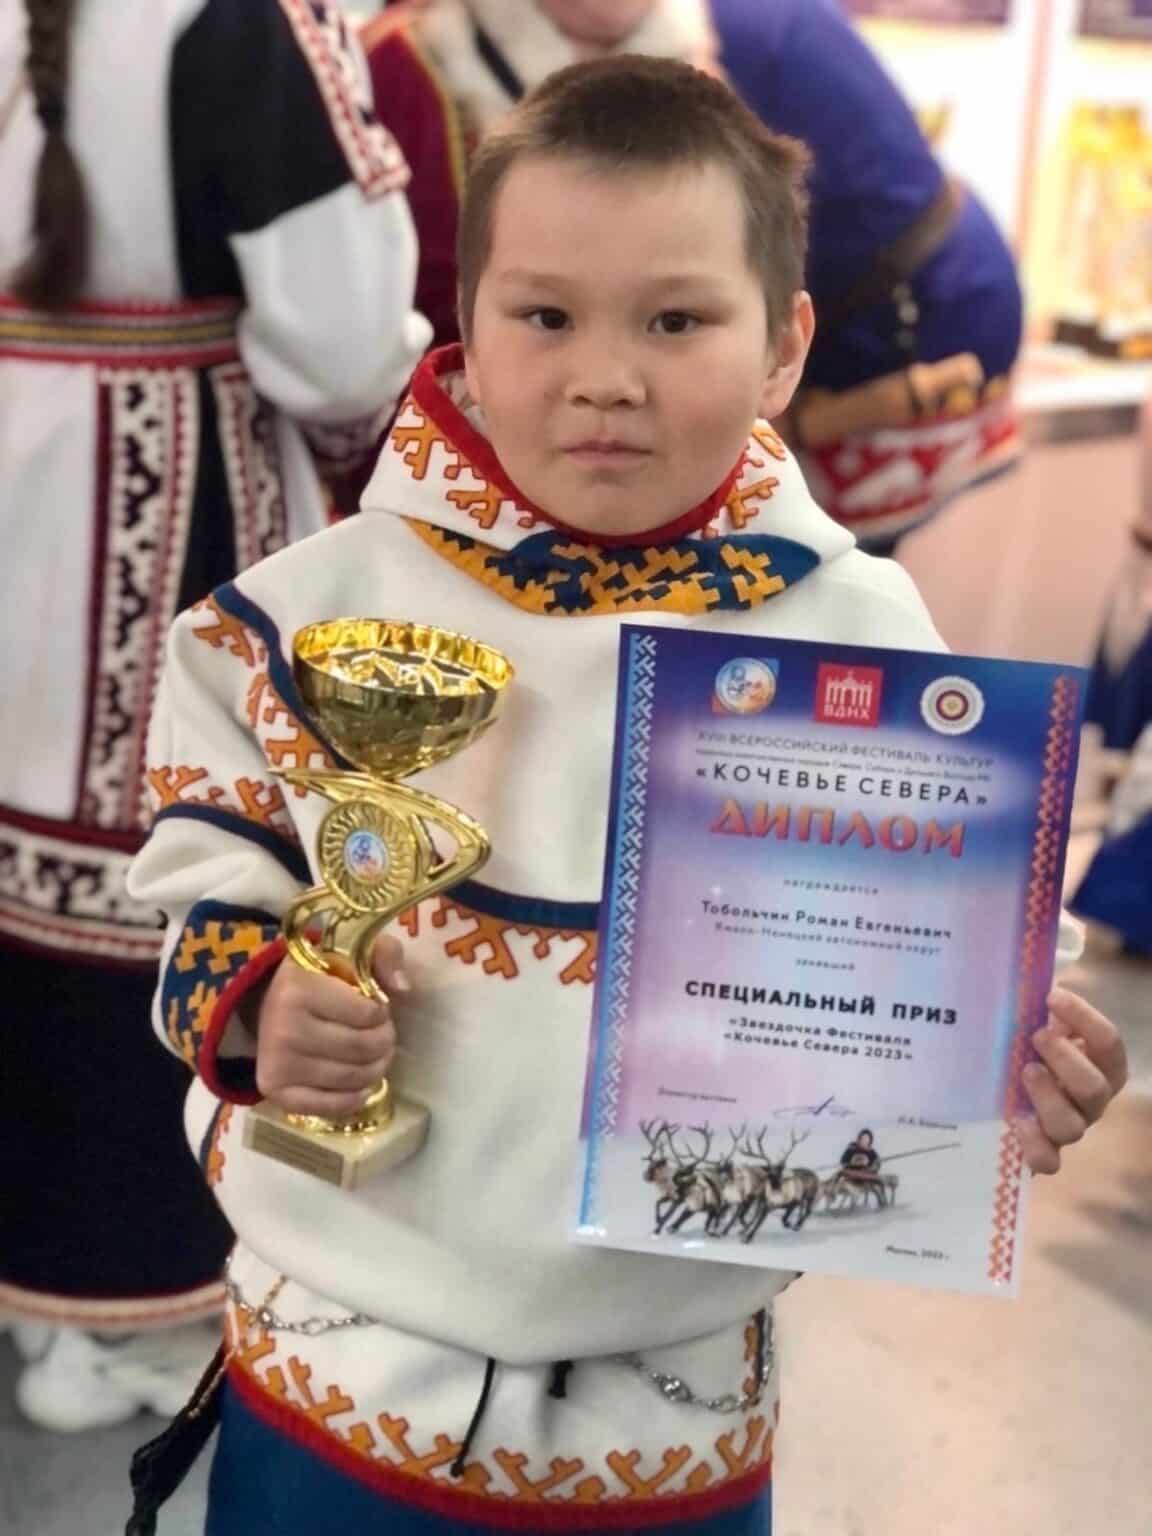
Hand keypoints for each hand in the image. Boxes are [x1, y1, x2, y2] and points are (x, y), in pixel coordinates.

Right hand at [254, 935, 410, 1117]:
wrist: (270, 1001)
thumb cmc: (320, 976)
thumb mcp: (352, 951)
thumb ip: (385, 954)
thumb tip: (402, 988)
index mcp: (300, 989)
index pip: (368, 1014)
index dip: (382, 1013)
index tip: (376, 1008)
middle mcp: (284, 1028)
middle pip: (361, 1049)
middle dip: (384, 1043)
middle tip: (382, 1035)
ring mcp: (277, 1062)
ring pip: (351, 1079)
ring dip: (375, 1070)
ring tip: (374, 1056)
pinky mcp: (274, 1090)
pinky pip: (328, 1107)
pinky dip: (353, 1099)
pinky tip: (361, 1086)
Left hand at [1015, 988, 1127, 1173]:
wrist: (1007, 1093)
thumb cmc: (1030, 1049)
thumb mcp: (1039, 1025)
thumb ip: (1044, 1010)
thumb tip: (1033, 983)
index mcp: (1099, 1067)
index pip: (1108, 1043)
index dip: (1085, 1018)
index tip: (1053, 996)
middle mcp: (1090, 1101)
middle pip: (1096, 1088)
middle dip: (1067, 1059)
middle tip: (1037, 1036)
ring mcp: (1069, 1128)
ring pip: (1072, 1127)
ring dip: (1048, 1098)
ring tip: (1025, 1072)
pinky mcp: (1042, 1152)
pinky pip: (1048, 1162)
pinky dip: (1034, 1146)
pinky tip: (1016, 1121)